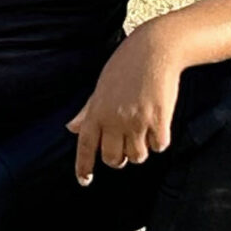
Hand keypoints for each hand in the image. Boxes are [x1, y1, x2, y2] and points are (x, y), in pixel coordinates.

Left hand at [67, 29, 184, 184]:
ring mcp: (137, 122)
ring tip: (143, 131)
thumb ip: (87, 111)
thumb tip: (70, 129)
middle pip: (112, 159)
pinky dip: (159, 141)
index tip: (84, 181)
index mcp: (97, 111)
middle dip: (118, 158)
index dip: (84, 166)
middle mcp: (114, 119)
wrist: (155, 49)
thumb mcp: (101, 86)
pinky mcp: (159, 121)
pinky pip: (159, 147)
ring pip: (137, 156)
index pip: (85, 146)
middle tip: (124, 146)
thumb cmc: (126, 65)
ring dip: (140, 150)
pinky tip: (158, 125)